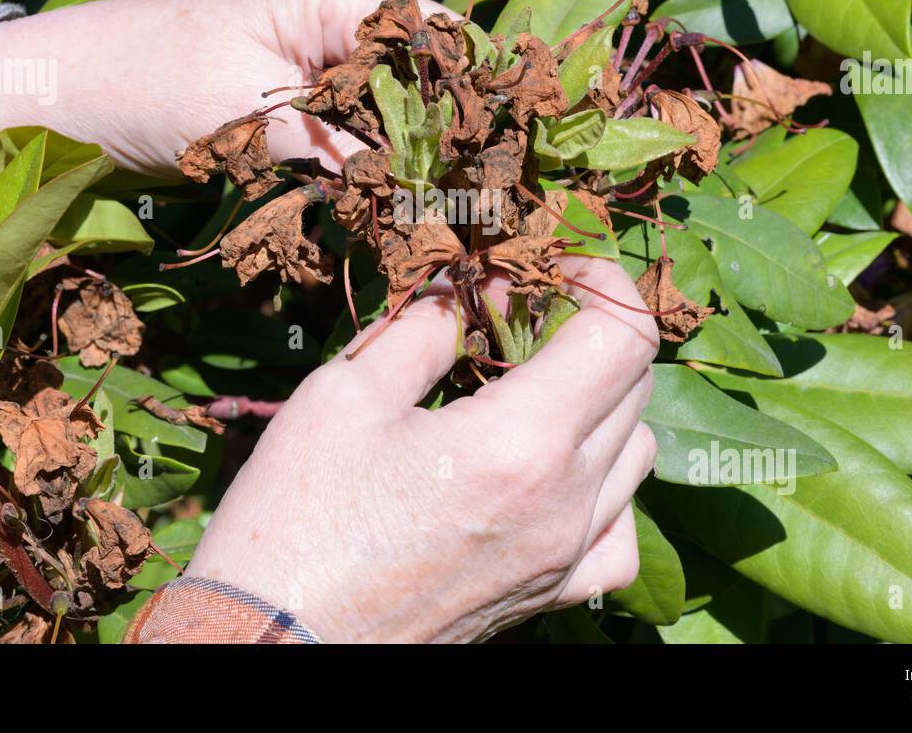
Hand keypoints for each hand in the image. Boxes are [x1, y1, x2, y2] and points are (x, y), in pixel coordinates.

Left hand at [0, 0, 451, 174]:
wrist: (63, 88)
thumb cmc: (144, 84)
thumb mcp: (250, 121)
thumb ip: (341, 150)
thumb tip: (422, 193)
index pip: (441, 45)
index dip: (463, 114)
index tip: (474, 184)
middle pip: (427, 68)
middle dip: (437, 137)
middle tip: (450, 210)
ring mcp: (322, 27)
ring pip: (399, 93)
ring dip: (404, 148)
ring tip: (421, 210)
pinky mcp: (302, 64)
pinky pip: (361, 103)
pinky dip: (369, 148)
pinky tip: (377, 191)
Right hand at [185, 257, 659, 642]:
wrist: (273, 644)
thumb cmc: (295, 518)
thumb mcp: (346, 394)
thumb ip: (426, 328)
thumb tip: (473, 288)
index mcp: (520, 442)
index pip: (624, 338)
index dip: (604, 282)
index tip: (559, 267)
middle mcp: (565, 503)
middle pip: (636, 386)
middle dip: (593, 331)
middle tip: (528, 315)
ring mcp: (565, 558)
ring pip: (639, 454)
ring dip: (603, 402)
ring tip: (537, 388)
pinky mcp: (551, 597)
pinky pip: (620, 533)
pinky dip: (607, 488)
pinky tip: (556, 476)